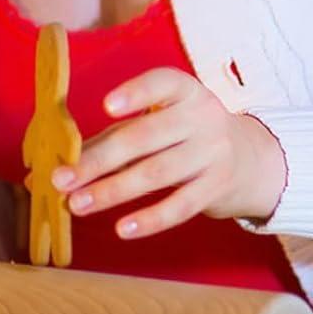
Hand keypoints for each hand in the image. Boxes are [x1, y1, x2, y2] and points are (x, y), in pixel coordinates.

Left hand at [52, 67, 286, 239]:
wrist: (252, 160)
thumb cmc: (185, 134)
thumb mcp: (160, 121)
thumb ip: (114, 135)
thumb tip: (60, 160)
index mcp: (185, 90)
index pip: (161, 84)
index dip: (135, 94)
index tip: (104, 108)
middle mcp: (203, 117)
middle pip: (145, 138)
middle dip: (99, 159)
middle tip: (62, 178)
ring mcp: (213, 154)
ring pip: (156, 174)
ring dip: (112, 191)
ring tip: (77, 204)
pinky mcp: (217, 189)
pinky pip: (180, 206)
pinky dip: (150, 219)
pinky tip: (122, 229)